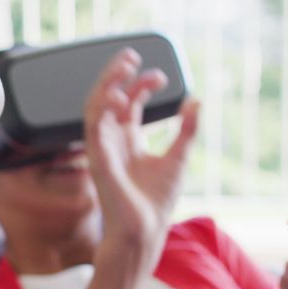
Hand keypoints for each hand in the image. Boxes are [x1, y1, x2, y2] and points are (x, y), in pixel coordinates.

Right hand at [84, 48, 199, 272]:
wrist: (144, 230)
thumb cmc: (154, 203)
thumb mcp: (178, 157)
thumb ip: (186, 130)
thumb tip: (195, 102)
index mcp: (127, 142)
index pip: (127, 103)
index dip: (140, 85)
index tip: (160, 78)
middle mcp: (112, 143)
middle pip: (106, 100)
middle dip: (116, 76)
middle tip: (131, 58)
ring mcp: (102, 151)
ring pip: (94, 109)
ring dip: (106, 86)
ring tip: (122, 69)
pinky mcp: (98, 161)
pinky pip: (92, 130)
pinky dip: (102, 111)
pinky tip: (117, 98)